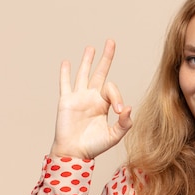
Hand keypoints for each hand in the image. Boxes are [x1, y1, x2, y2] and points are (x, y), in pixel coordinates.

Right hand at [49, 39, 131, 159]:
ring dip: (87, 60)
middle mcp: (92, 98)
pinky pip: (65, 84)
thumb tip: (129, 108)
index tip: (120, 110)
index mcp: (104, 104)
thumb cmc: (94, 146)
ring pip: (83, 74)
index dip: (118, 97)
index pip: (112, 90)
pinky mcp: (66, 101)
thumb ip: (124, 124)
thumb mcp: (114, 136)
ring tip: (91, 48)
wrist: (74, 153)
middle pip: (100, 73)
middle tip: (111, 42)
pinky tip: (66, 63)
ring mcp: (78, 97)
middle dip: (106, 58)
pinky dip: (65, 73)